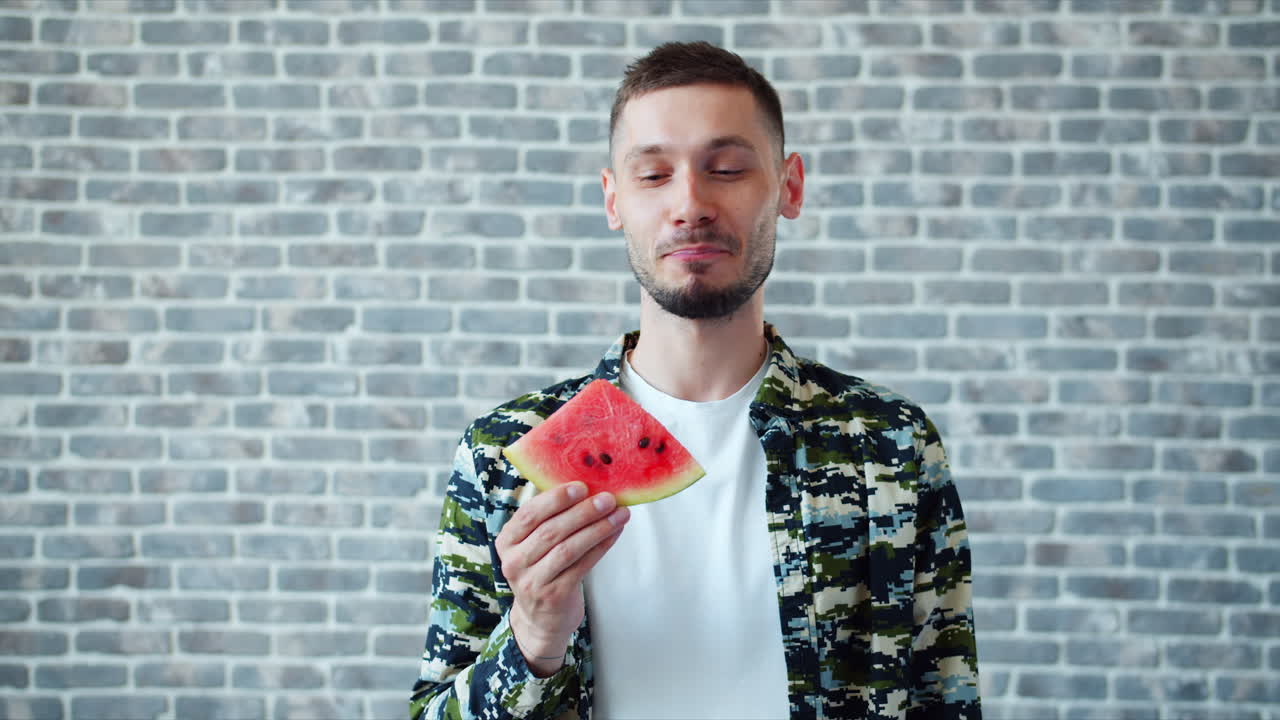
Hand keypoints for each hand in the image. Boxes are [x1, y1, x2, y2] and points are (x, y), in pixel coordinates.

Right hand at [495, 482, 629, 676]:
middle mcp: (514, 562)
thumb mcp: (534, 545)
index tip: (582, 486)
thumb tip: (587, 485)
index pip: (529, 514)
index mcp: (507, 541)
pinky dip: (601, 547)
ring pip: (568, 548)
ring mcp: (532, 581)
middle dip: (583, 512)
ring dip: (597, 528)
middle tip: (608, 498)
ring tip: (619, 514)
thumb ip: (550, 519)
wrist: (541, 619)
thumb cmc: (543, 570)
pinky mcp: (553, 596)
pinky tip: (615, 533)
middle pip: (551, 531)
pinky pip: (582, 566)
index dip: (556, 499)